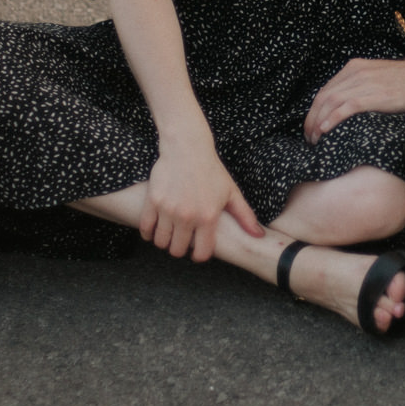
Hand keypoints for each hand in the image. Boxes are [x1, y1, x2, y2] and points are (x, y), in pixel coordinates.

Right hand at [141, 136, 260, 261]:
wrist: (187, 149)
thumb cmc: (211, 171)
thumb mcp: (231, 192)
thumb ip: (245, 216)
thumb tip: (258, 236)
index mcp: (208, 216)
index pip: (202, 253)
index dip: (200, 256)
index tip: (198, 252)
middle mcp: (187, 216)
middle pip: (177, 250)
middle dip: (180, 249)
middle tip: (182, 241)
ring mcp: (168, 209)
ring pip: (161, 242)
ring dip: (164, 242)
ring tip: (169, 235)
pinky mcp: (153, 201)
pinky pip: (145, 228)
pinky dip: (148, 234)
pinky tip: (154, 230)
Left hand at [304, 58, 404, 140]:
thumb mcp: (377, 77)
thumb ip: (361, 86)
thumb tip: (348, 107)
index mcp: (354, 68)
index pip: (325, 90)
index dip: (314, 110)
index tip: (311, 125)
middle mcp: (355, 72)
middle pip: (323, 97)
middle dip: (311, 119)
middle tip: (308, 137)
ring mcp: (364, 83)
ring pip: (330, 103)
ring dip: (318, 123)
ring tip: (314, 140)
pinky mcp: (374, 95)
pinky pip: (345, 107)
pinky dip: (332, 119)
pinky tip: (325, 131)